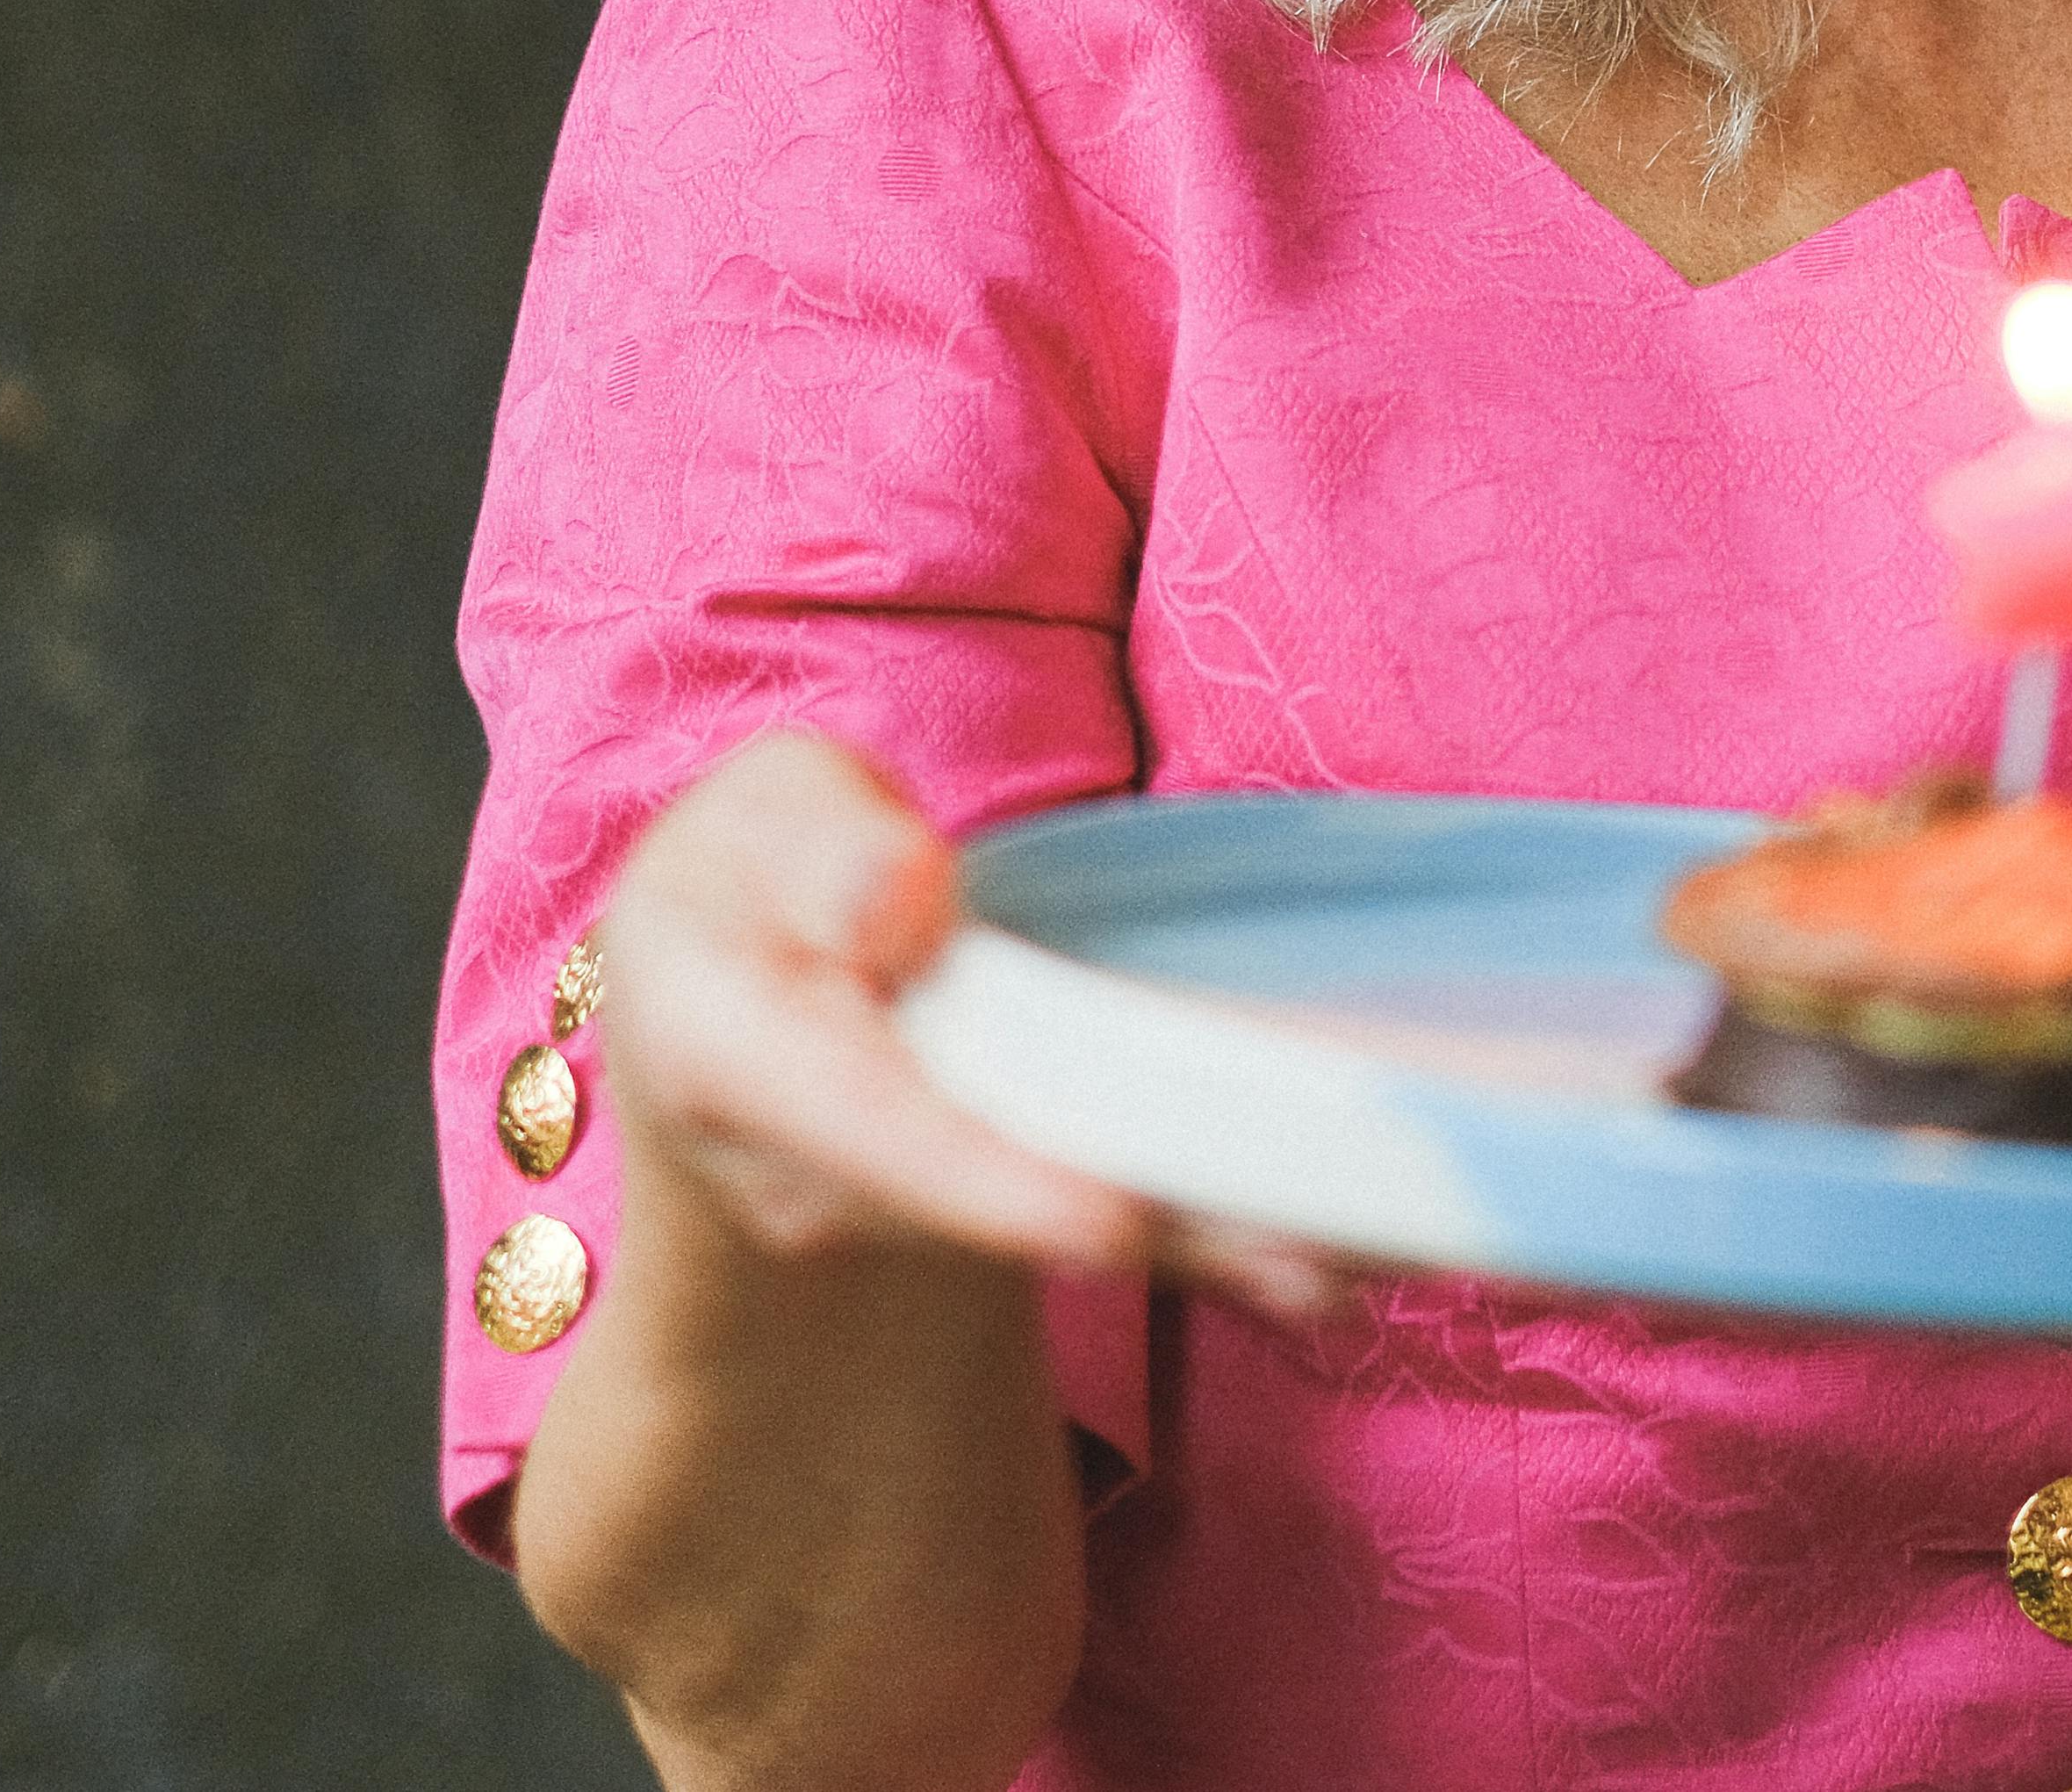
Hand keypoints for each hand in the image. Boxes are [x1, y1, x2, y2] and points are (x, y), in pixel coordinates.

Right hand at [598, 730, 1341, 1312]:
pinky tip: (1328, 1260)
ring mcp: (908, 1226)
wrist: (740, 1006)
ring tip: (1343, 1258)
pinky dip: (1217, 1244)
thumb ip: (820, 843)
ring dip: (1211, 1248)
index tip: (1105, 1223)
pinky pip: (1111, 1232)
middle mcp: (813, 1177)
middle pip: (994, 1210)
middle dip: (1144, 1230)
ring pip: (1069, 1234)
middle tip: (1306, 1245)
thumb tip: (901, 901)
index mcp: (727, 1049)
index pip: (854, 1121)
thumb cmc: (766, 876)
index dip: (979, 1178)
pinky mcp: (995, 1222)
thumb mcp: (766, 811)